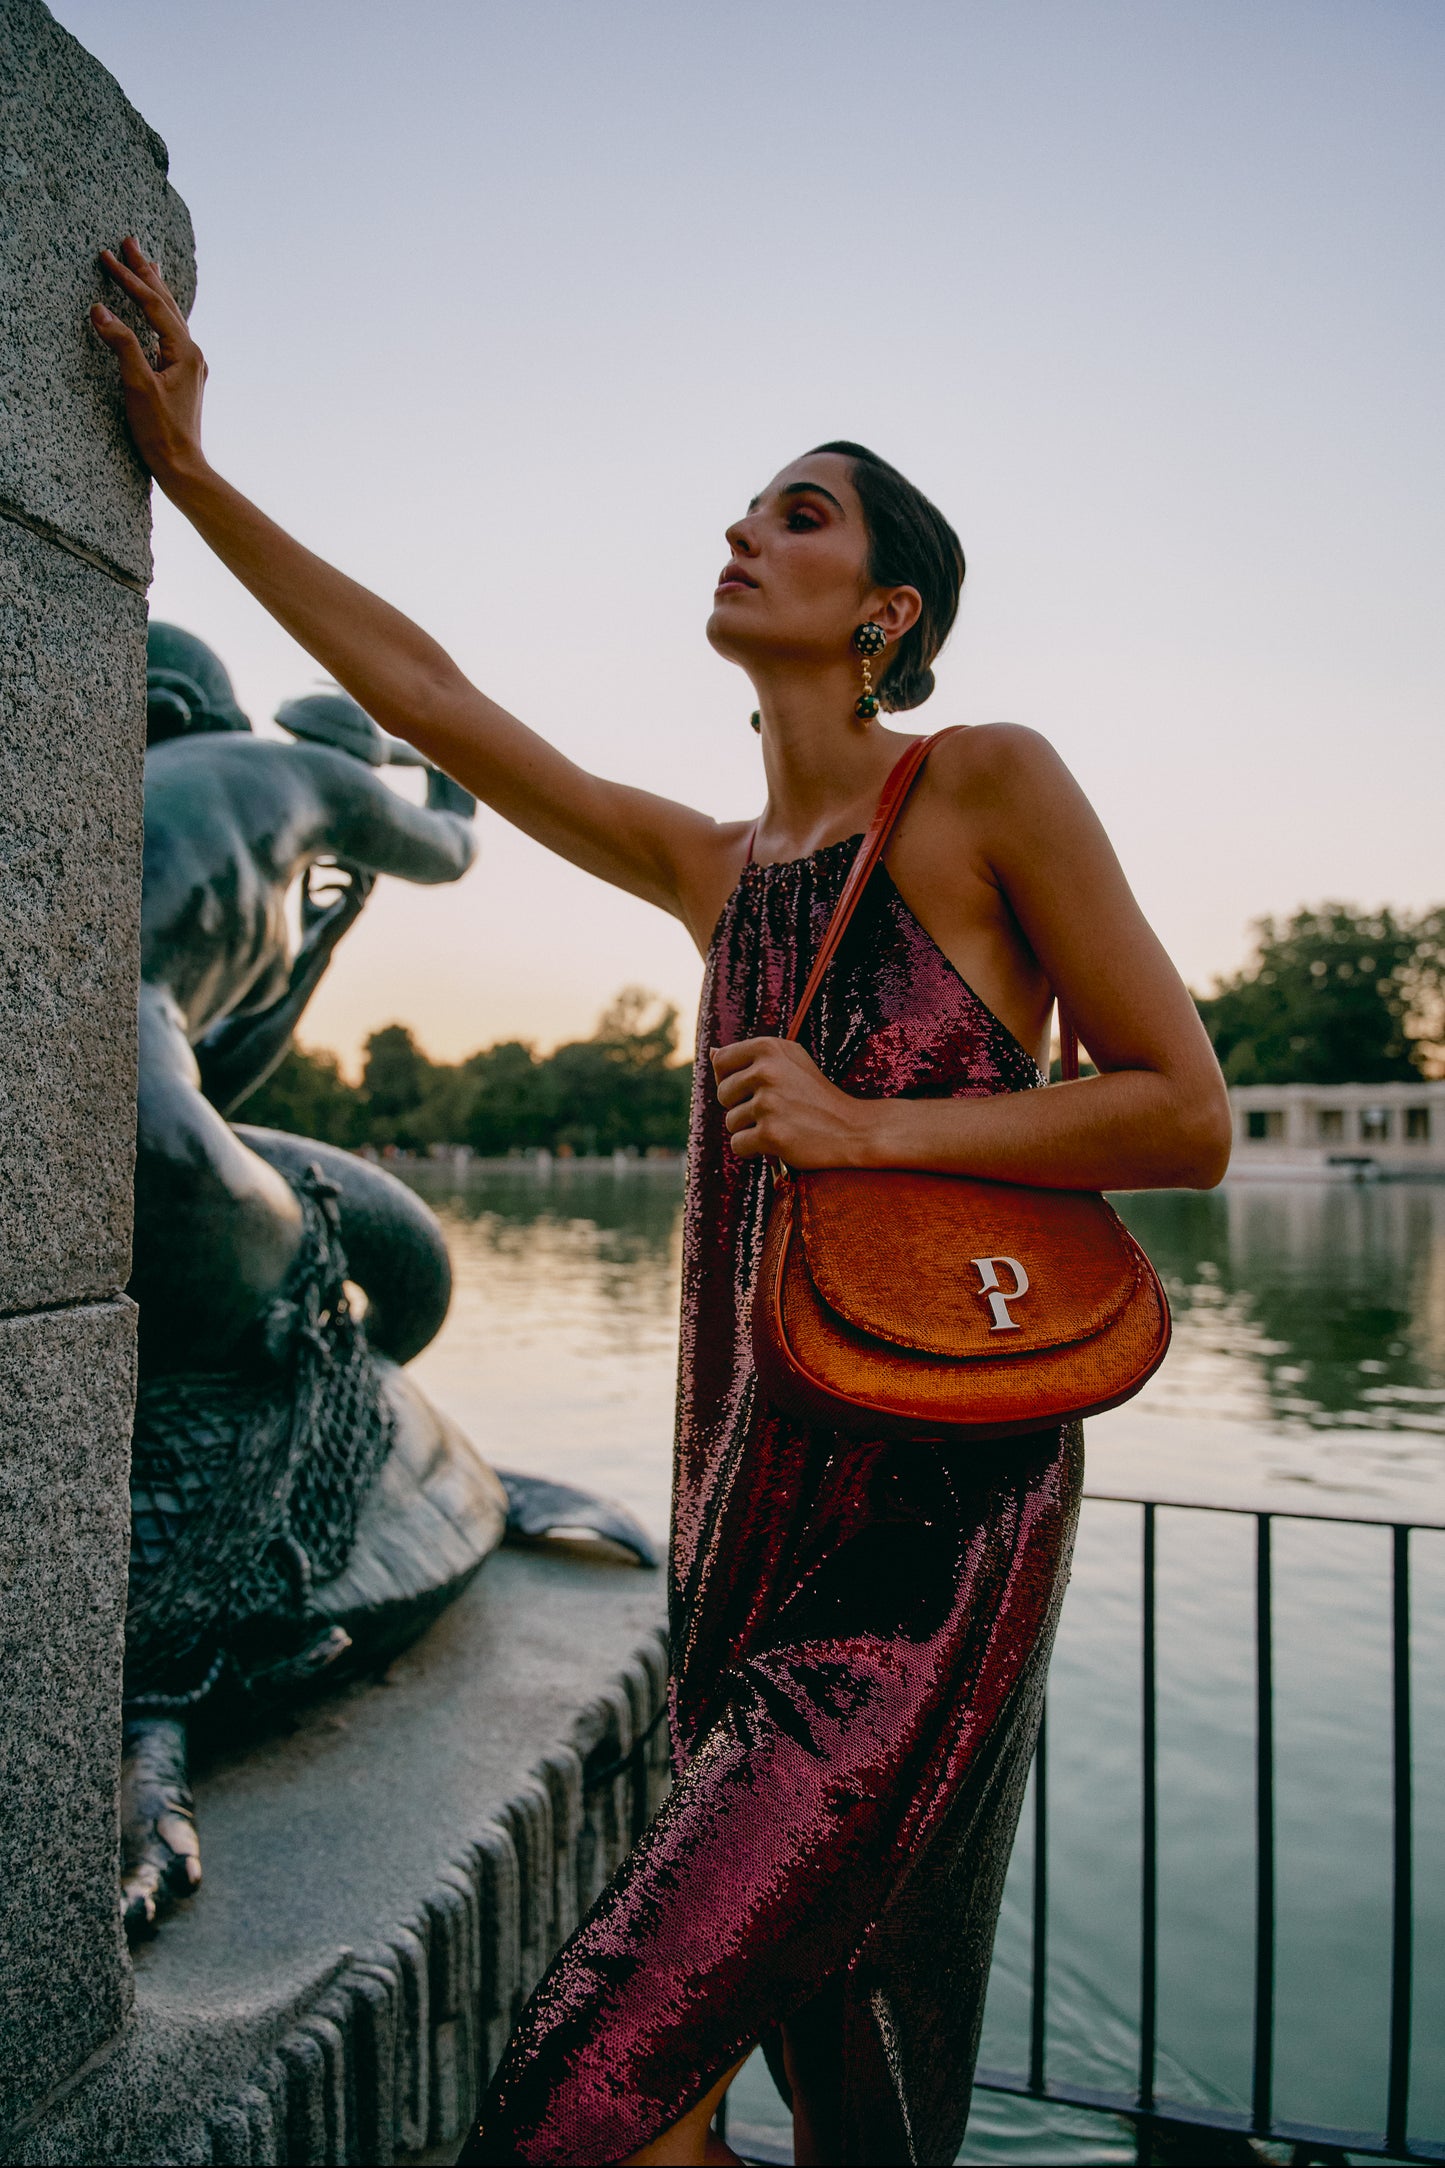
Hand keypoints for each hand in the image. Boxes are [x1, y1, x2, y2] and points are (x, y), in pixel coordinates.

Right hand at [90, 237, 206, 483]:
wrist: (182, 466)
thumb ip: (121, 344)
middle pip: (167, 302)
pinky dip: (160, 314)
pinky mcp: (183, 377)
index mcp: (185, 351)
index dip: (129, 279)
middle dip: (146, 271)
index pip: (153, 304)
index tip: (107, 256)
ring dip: (156, 288)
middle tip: (129, 241)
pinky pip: (170, 333)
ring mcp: (190, 365)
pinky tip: (157, 314)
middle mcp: (192, 354)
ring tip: (147, 264)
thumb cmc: (160, 431)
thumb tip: (100, 310)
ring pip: (171, 316)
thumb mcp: (137, 385)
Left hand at [299, 860, 375, 950]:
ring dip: (340, 866)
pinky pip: (347, 888)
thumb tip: (308, 866)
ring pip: (360, 875)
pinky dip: (330, 884)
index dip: (340, 861)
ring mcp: (357, 906)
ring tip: (319, 865)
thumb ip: (305, 882)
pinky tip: (314, 890)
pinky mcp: (351, 912)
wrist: (308, 947)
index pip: (357, 871)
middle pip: (365, 868)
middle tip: (321, 861)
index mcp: (349, 897)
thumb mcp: (302, 898)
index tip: (316, 864)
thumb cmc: (306, 925)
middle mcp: (358, 900)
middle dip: (345, 858)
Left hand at [710, 1037, 876, 1166]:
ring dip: (750, 1130)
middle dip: (741, 1107)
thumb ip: (752, 1056)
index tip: (752, 1089)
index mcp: (769, 1047)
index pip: (721, 1061)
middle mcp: (766, 1071)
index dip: (731, 1079)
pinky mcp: (771, 1134)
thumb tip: (711, 1053)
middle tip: (774, 1111)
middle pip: (723, 1094)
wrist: (853, 1129)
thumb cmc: (818, 1095)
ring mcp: (768, 1103)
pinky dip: (753, 1150)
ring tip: (780, 1126)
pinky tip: (777, 1144)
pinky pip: (739, 1144)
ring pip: (731, 1122)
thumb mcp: (791, 1062)